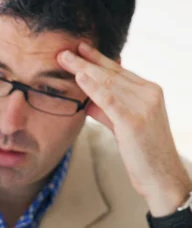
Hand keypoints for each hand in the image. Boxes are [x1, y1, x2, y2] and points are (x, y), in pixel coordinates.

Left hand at [59, 43, 190, 216]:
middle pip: (112, 72)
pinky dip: (93, 87)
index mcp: (149, 92)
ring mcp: (143, 105)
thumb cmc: (143, 155)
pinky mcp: (134, 120)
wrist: (161, 177)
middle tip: (65, 51)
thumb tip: (87, 101)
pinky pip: (110, 99)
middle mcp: (148, 93)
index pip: (119, 71)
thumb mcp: (124, 128)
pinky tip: (80, 77)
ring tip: (65, 60)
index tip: (80, 50)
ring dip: (85, 69)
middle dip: (87, 61)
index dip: (98, 59)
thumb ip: (107, 111)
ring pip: (109, 82)